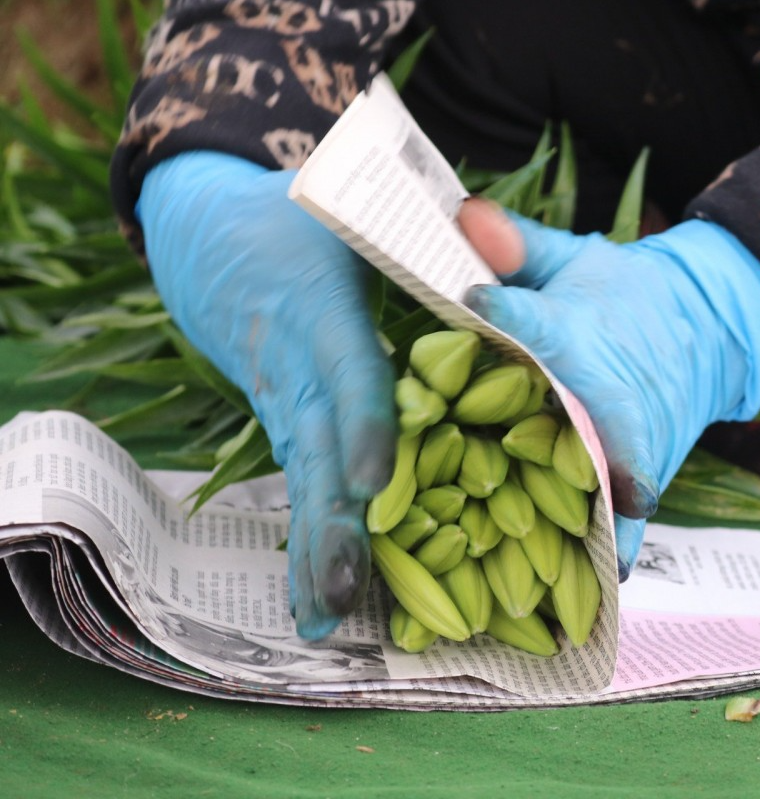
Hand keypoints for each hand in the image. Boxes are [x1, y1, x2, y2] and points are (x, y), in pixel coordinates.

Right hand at [138, 151, 396, 639]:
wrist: (211, 240)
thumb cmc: (299, 218)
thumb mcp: (350, 207)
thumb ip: (415, 221)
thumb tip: (481, 224)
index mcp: (322, 312)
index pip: (348, 375)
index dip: (362, 427)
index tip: (375, 480)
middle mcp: (299, 371)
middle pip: (316, 453)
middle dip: (331, 524)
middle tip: (344, 591)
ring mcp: (286, 408)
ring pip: (302, 484)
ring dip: (313, 553)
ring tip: (324, 619)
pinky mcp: (287, 429)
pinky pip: (301, 490)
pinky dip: (307, 546)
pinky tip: (317, 605)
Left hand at [461, 212, 759, 578]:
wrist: (710, 323)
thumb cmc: (622, 295)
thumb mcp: (574, 260)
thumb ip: (518, 245)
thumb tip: (464, 212)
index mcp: (581, 328)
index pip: (541, 317)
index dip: (509, 311)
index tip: (476, 303)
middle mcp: (608, 387)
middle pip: (580, 417)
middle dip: (553, 439)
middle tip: (507, 474)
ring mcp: (635, 435)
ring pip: (609, 478)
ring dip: (586, 512)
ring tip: (556, 560)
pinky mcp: (650, 468)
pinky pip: (631, 513)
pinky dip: (618, 546)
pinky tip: (598, 587)